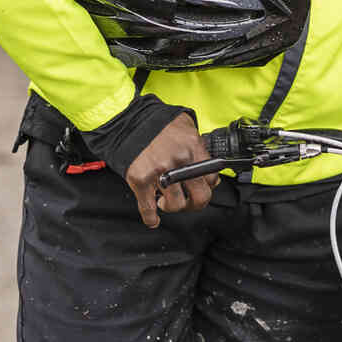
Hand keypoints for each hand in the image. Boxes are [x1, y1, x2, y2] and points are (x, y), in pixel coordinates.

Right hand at [124, 113, 214, 227]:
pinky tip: (153, 221)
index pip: (211, 177)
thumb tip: (210, 171)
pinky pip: (147, 207)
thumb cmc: (159, 123)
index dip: (208, 186)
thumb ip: (199, 148)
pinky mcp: (140, 179)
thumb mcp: (188, 128)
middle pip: (199, 196)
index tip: (202, 187)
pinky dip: (151, 218)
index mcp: (193, 148)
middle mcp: (179, 161)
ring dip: (173, 208)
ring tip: (167, 202)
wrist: (130, 120)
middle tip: (190, 202)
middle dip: (196, 204)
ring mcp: (159, 172)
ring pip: (175, 204)